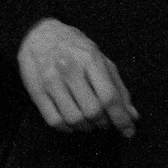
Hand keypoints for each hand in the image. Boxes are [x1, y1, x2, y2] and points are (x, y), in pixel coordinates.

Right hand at [17, 17, 137, 136]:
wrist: (39, 35)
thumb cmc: (76, 49)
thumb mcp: (101, 60)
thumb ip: (118, 87)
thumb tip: (132, 115)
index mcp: (91, 59)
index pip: (109, 97)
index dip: (121, 118)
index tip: (129, 132)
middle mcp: (70, 69)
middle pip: (93, 111)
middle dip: (104, 123)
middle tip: (105, 122)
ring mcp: (50, 81)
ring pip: (73, 119)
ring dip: (86, 127)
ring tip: (90, 123)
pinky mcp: (36, 91)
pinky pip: (53, 120)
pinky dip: (67, 128)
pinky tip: (72, 123)